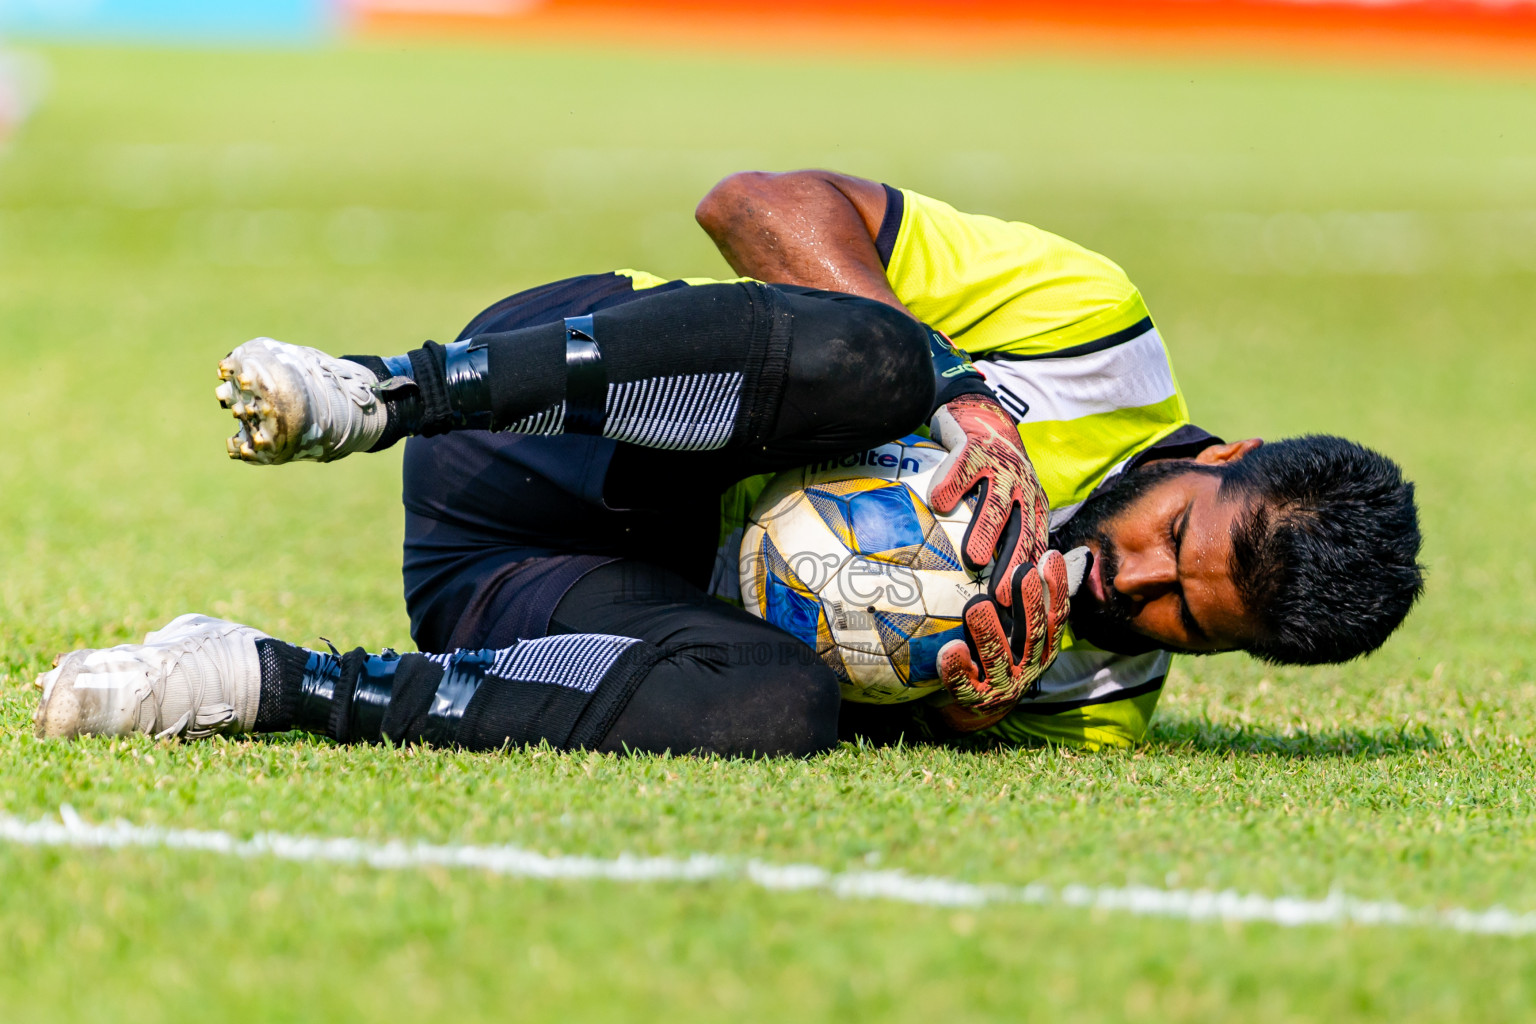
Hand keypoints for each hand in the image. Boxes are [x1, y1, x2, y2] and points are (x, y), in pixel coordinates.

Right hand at [928, 395, 1049, 607]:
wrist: (981, 413)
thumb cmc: (992, 467)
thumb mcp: (1014, 497)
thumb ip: (1009, 530)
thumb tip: (991, 583)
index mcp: (1032, 505)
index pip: (1035, 545)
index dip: (1029, 577)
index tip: (1017, 607)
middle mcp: (1022, 488)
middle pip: (1020, 531)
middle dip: (1014, 565)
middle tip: (1002, 596)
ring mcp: (1000, 467)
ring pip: (995, 503)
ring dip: (986, 531)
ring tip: (974, 557)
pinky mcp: (975, 447)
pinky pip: (962, 469)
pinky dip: (951, 485)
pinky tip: (937, 502)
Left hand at [934, 548, 1088, 720]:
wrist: (978, 699)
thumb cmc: (1002, 648)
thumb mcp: (1022, 624)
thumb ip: (1036, 595)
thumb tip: (1061, 551)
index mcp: (1044, 647)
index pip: (1057, 616)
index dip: (1057, 588)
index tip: (1049, 556)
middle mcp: (1029, 667)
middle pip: (1033, 635)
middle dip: (1028, 603)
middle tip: (1021, 571)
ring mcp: (1004, 685)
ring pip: (998, 659)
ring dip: (989, 632)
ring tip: (976, 605)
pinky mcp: (976, 699)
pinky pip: (965, 685)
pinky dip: (958, 669)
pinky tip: (950, 648)